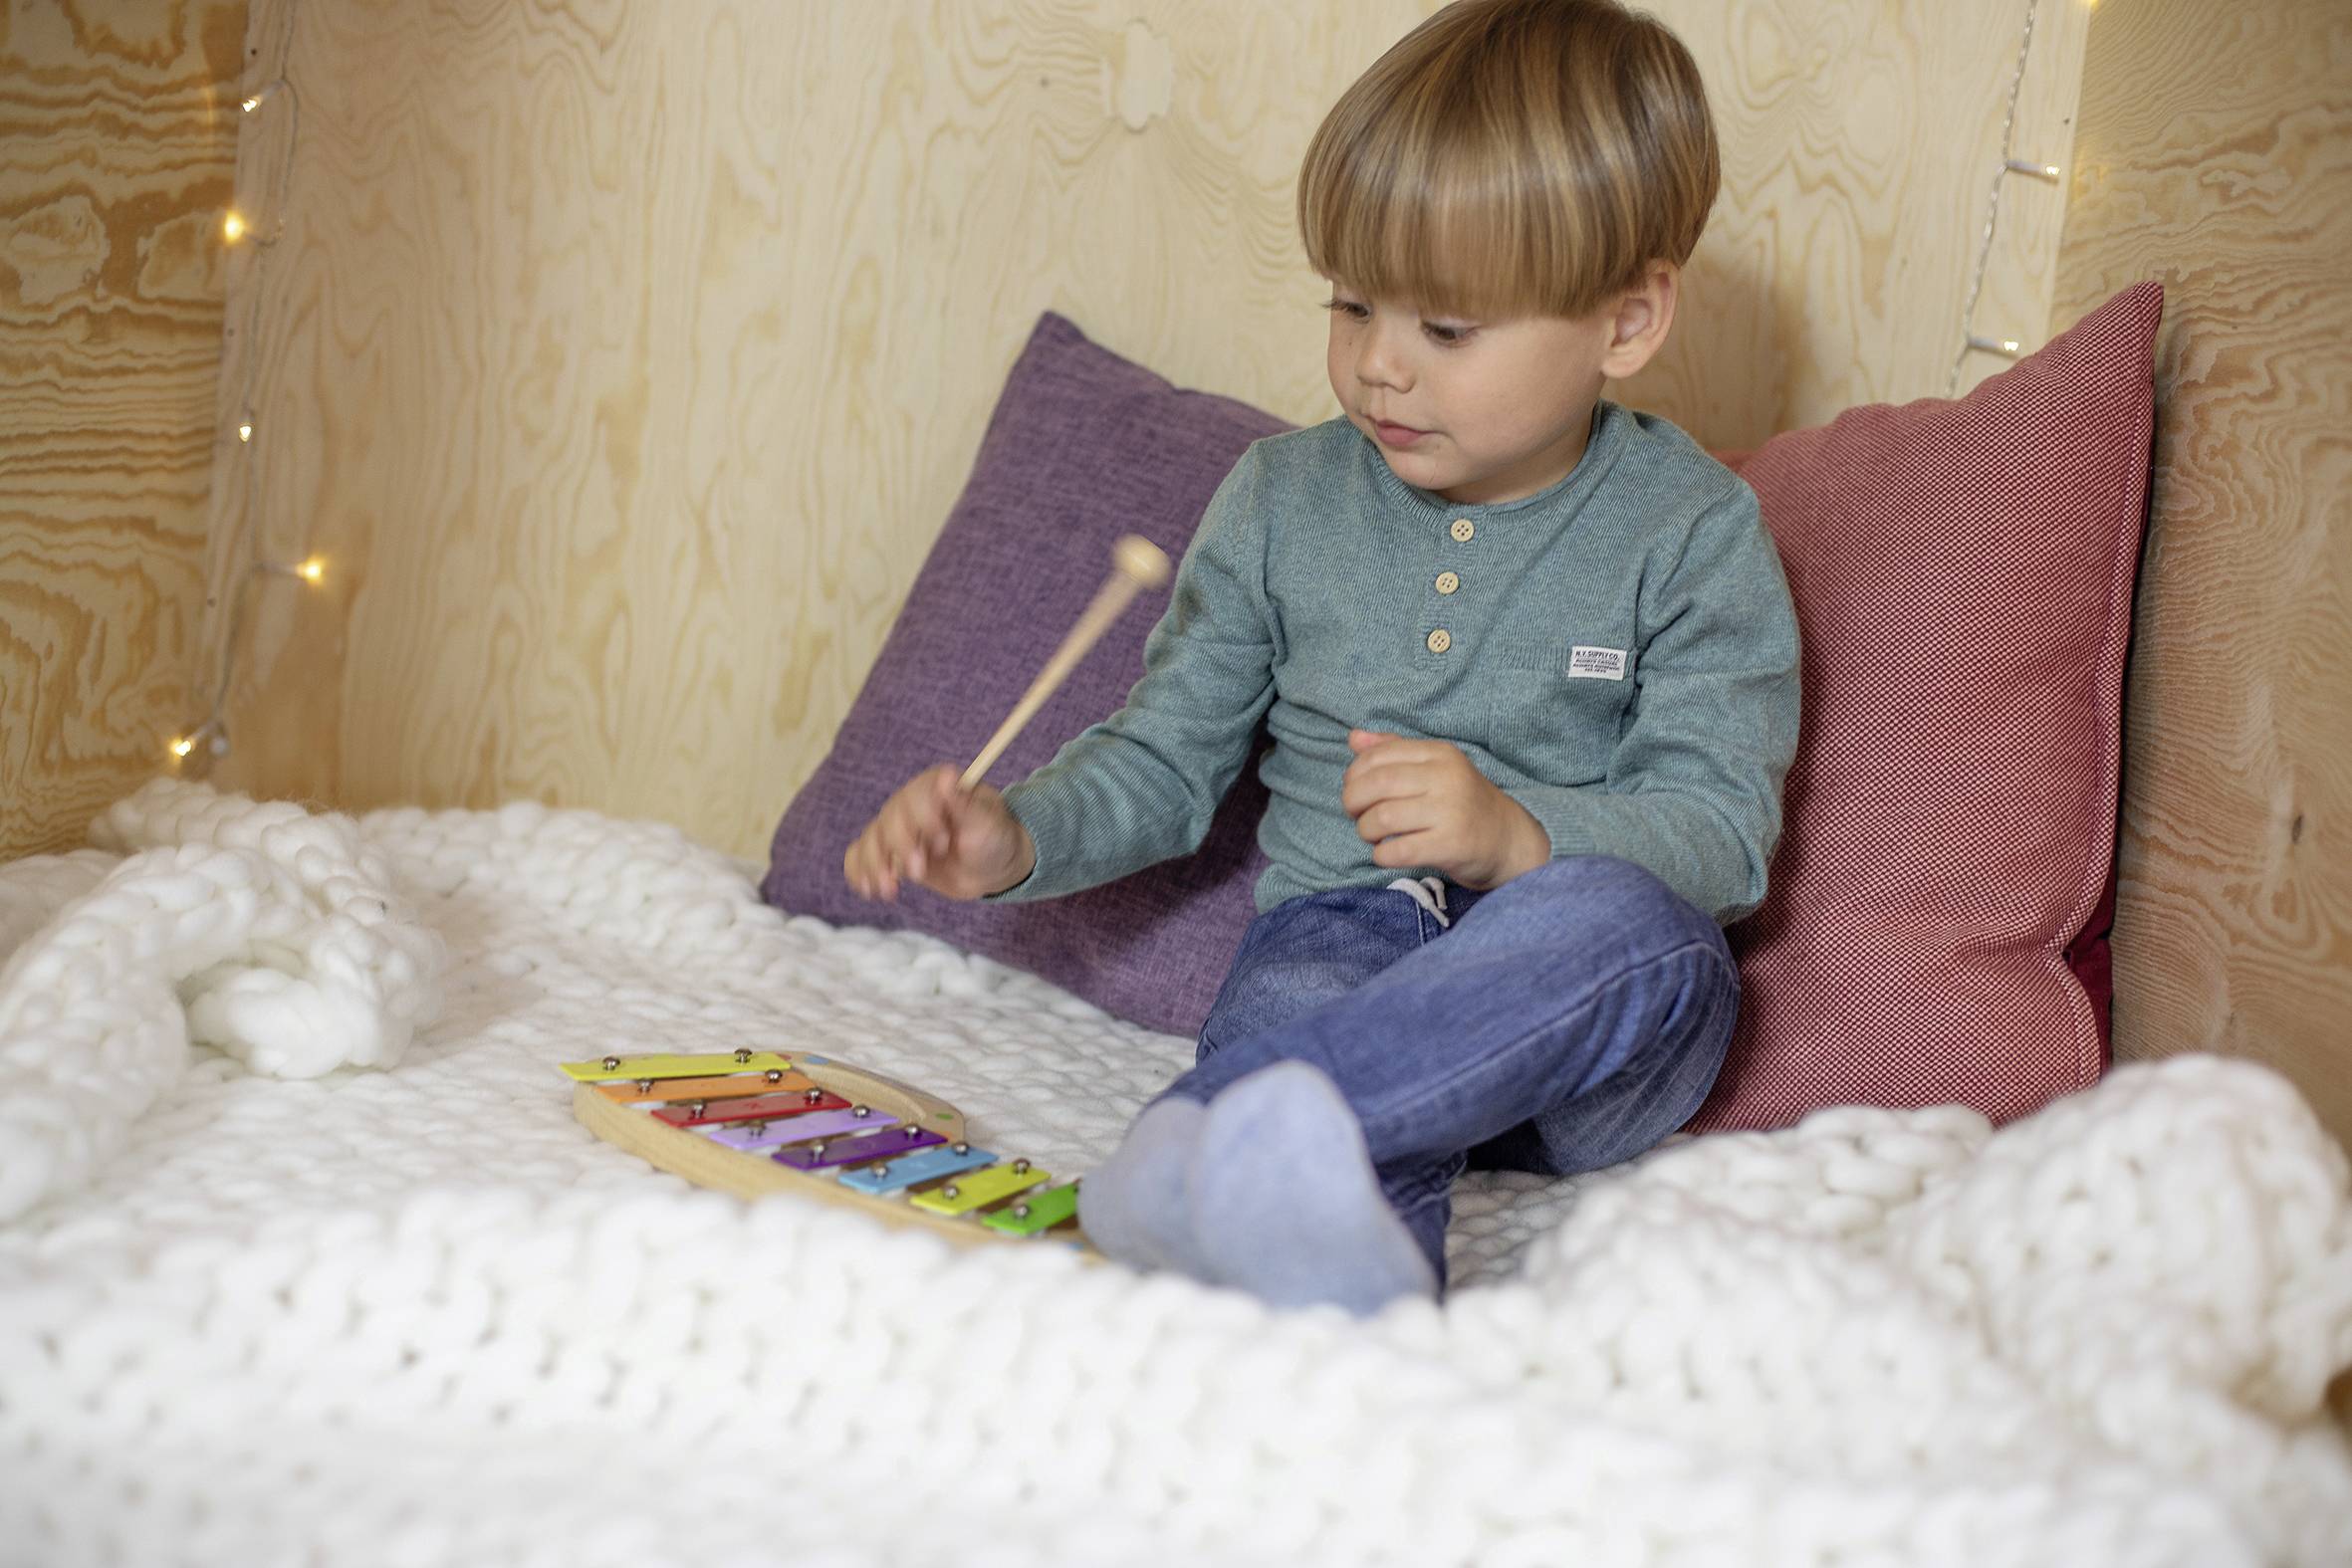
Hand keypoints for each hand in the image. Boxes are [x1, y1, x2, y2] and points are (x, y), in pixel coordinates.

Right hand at [843, 765, 1036, 900]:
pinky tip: (867, 889)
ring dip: (875, 865)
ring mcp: (898, 827)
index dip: (922, 821)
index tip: (943, 845)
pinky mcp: (889, 850)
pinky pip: (860, 854)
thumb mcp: (986, 824)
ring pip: (871, 838)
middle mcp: (912, 803)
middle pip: (888, 820)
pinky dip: (858, 870)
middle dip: (900, 848)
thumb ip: (964, 804)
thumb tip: (946, 777)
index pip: (915, 797)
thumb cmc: (994, 839)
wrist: (991, 868)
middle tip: (920, 873)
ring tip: (890, 891)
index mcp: (936, 788)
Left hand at [1341, 729, 1550, 890]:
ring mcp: (1450, 812)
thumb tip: (1354, 737)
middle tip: (1357, 815)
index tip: (1354, 790)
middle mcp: (1446, 778)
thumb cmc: (1461, 802)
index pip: (1378, 756)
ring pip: (1382, 819)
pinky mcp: (1451, 845)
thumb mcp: (1434, 768)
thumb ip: (1393, 750)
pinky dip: (1381, 855)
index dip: (1354, 774)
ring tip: (1372, 835)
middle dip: (1353, 802)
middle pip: (1376, 785)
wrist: (1507, 839)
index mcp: (1439, 753)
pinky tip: (1386, 853)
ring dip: (1365, 830)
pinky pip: (1398, 851)